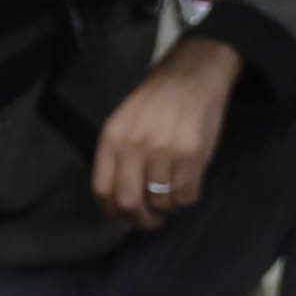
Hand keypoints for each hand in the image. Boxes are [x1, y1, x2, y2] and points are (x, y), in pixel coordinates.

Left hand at [94, 33, 239, 226]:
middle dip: (141, 219)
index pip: (102, 190)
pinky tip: (187, 184)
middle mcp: (135, 146)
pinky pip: (186, 195)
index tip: (124, 219)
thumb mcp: (125, 122)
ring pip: (161, 202)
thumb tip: (120, 202)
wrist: (192, 75)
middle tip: (151, 220)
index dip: (112, 213)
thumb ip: (119, 157)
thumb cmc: (157, 101)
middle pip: (129, 202)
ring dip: (167, 206)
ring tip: (172, 193)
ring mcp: (164, 151)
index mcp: (113, 138)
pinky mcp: (192, 156)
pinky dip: (187, 198)